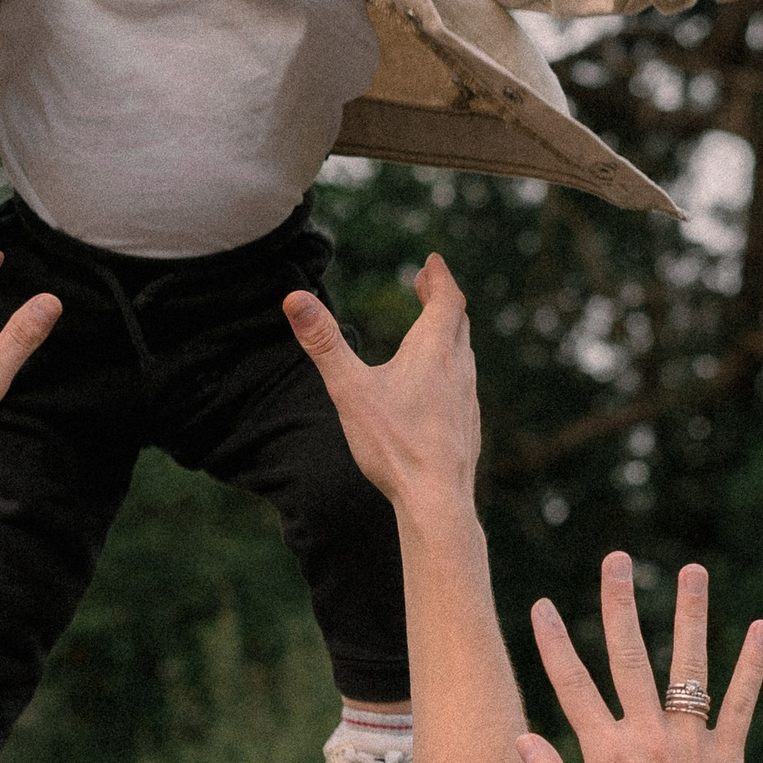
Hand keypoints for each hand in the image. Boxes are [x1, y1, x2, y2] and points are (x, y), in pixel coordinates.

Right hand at [283, 254, 480, 527]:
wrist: (436, 500)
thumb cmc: (394, 446)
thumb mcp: (349, 390)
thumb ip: (323, 344)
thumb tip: (294, 299)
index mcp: (433, 352)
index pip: (447, 299)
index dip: (439, 277)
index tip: (432, 262)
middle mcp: (458, 370)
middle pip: (458, 322)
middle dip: (442, 299)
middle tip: (427, 285)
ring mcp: (468, 400)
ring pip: (464, 354)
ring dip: (450, 333)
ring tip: (434, 329)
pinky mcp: (468, 426)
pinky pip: (464, 385)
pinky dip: (452, 367)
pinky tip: (440, 387)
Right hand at [519, 556, 762, 762]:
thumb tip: (523, 738)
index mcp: (606, 753)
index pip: (572, 686)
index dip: (554, 644)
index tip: (542, 606)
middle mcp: (648, 736)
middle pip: (628, 657)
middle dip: (618, 604)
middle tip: (615, 559)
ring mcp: (691, 741)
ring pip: (688, 667)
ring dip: (690, 615)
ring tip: (691, 571)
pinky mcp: (728, 754)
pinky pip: (741, 701)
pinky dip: (752, 665)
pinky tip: (762, 627)